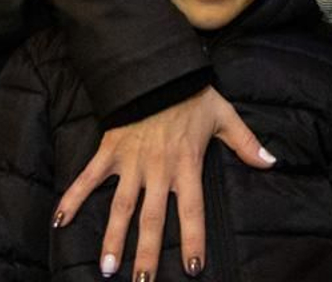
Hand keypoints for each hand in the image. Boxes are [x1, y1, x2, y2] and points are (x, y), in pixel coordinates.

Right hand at [54, 87, 273, 279]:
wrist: (156, 68)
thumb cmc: (192, 94)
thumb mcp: (224, 115)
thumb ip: (246, 143)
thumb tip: (272, 162)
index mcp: (186, 164)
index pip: (192, 210)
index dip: (193, 239)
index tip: (193, 269)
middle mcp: (157, 169)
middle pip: (152, 219)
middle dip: (147, 254)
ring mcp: (131, 162)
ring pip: (120, 206)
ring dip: (113, 238)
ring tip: (108, 269)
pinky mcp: (110, 150)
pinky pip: (88, 177)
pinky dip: (72, 198)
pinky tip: (59, 222)